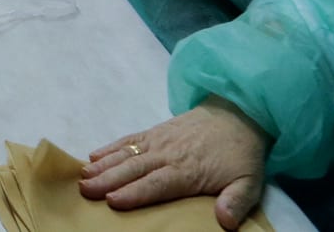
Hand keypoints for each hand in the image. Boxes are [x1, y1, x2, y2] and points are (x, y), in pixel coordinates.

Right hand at [81, 102, 269, 228]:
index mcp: (188, 170)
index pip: (157, 184)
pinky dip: (111, 147)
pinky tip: (93, 154)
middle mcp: (168, 154)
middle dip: (108, 180)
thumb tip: (225, 222)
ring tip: (83, 175)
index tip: (112, 200)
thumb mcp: (250, 182)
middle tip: (85, 189)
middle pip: (134, 169)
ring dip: (103, 164)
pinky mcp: (156, 130)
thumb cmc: (241, 154)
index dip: (134, 193)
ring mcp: (159, 140)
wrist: (240, 112)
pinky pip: (130, 139)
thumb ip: (236, 202)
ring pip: (127, 153)